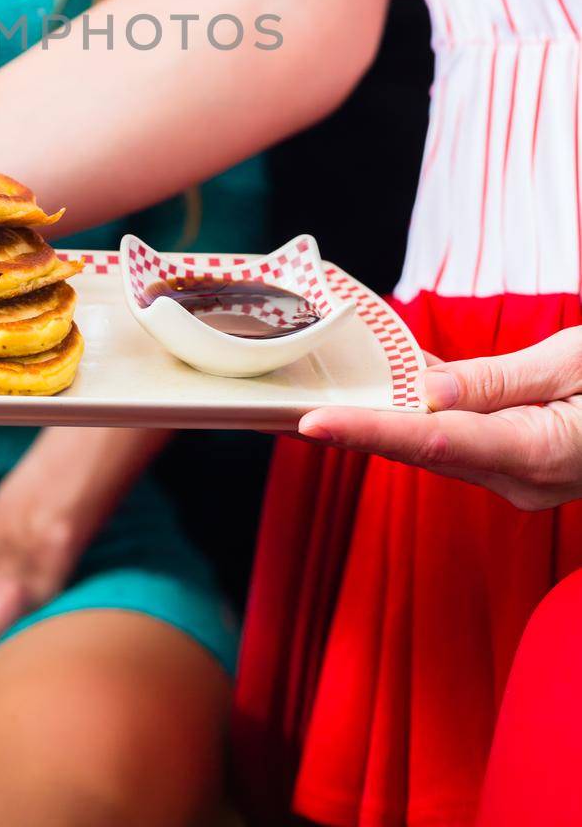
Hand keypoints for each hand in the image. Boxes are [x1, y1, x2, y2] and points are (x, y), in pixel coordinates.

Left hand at [299, 327, 581, 510]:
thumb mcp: (574, 363)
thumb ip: (500, 382)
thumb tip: (428, 392)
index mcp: (542, 452)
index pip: (437, 442)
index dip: (370, 433)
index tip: (314, 424)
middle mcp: (525, 481)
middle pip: (425, 451)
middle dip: (360, 431)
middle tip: (292, 409)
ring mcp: (524, 483)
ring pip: (438, 451)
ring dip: (384, 427)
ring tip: (323, 403)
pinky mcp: (522, 471)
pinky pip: (459, 447)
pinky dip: (421, 425)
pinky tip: (387, 399)